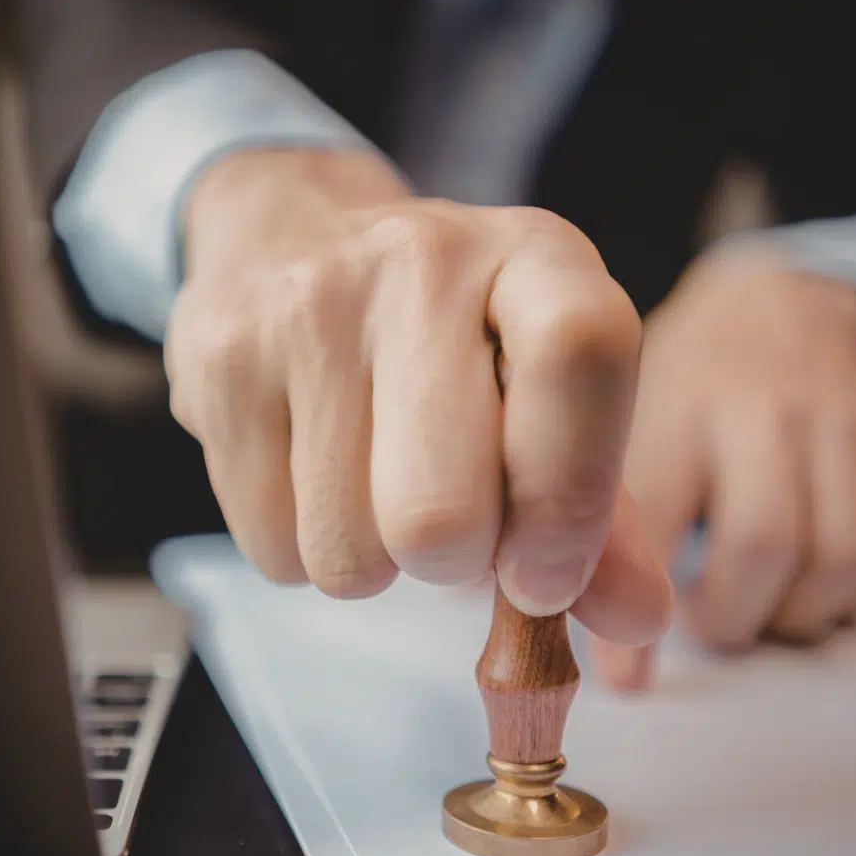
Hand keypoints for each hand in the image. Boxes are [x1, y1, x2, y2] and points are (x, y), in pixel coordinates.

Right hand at [169, 147, 671, 642]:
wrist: (289, 234)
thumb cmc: (440, 337)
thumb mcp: (541, 391)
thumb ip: (602, 510)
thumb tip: (636, 621)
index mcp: (534, 255)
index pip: (578, 357)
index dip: (568, 500)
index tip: (542, 580)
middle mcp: (418, 260)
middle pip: (440, 512)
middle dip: (451, 565)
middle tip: (450, 527)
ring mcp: (304, 306)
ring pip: (347, 552)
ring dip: (372, 561)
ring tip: (370, 482)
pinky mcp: (219, 361)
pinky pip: (272, 547)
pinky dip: (303, 548)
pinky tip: (309, 472)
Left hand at [596, 249, 855, 690]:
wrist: (770, 306)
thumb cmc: (675, 386)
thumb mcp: (621, 421)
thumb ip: (601, 510)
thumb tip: (560, 611)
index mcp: (676, 406)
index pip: (657, 519)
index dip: (637, 611)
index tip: (624, 677)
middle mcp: (762, 411)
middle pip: (762, 544)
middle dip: (728, 616)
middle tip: (702, 626)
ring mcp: (836, 426)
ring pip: (835, 561)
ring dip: (787, 616)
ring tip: (748, 609)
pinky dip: (833, 599)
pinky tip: (791, 588)